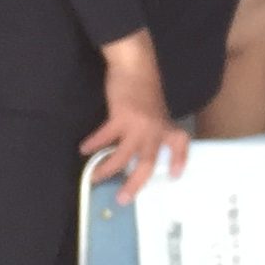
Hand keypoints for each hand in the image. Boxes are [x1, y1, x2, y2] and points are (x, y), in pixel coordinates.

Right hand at [83, 32, 189, 202]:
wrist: (136, 65)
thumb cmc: (145, 86)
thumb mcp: (156, 109)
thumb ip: (153, 127)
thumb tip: (141, 146)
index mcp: (166, 126)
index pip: (179, 144)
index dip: (179, 161)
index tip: (175, 176)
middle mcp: (155, 129)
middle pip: (147, 163)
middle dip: (135, 184)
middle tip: (123, 199)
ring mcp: (138, 124)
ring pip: (123, 156)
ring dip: (107, 169)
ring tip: (94, 178)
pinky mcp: (121, 117)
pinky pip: (105, 137)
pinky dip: (94, 144)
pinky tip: (85, 149)